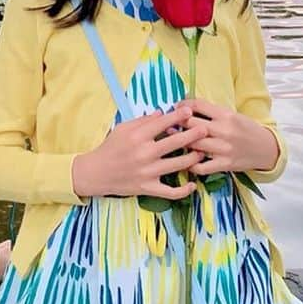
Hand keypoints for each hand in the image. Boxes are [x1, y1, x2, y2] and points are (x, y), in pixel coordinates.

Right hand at [71, 106, 203, 199]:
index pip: (162, 124)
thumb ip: (142, 121)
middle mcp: (144, 153)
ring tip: (202, 152)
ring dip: (192, 158)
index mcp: (137, 136)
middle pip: (174, 143)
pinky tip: (193, 184)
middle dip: (192, 135)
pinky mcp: (148, 188)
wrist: (97, 172)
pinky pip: (170, 192)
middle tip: (205, 129)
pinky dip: (183, 190)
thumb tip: (161, 113)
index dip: (177, 117)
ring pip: (177, 165)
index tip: (190, 112)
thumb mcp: (123, 128)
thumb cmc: (110, 147)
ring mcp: (148, 172)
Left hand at [178, 98, 279, 175]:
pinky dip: (191, 165)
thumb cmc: (245, 128)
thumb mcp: (231, 114)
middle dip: (178, 122)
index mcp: (226, 115)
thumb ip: (211, 112)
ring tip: (173, 139)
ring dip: (181, 142)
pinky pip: (202, 167)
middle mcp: (224, 131)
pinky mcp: (225, 165)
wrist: (265, 148)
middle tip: (170, 122)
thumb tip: (186, 106)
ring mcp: (224, 149)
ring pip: (194, 144)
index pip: (197, 105)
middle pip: (192, 124)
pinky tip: (186, 160)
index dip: (183, 104)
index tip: (176, 107)